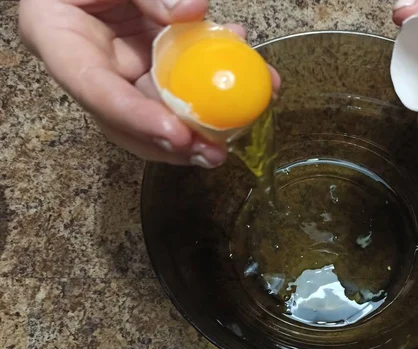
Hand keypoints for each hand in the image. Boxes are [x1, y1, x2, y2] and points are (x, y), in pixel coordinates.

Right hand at [18, 0, 280, 166]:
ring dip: (197, 128)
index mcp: (58, 38)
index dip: (136, 118)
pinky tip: (248, 80)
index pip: (95, 91)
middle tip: (213, 153)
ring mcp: (120, 70)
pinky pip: (178, 86)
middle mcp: (90, 66)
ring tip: (234, 133)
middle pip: (127, 121)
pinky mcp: (148, 65)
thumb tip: (193, 11)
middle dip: (173, 144)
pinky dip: (211, 90)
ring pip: (157, 111)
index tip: (177, 135)